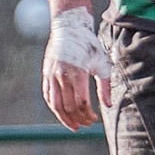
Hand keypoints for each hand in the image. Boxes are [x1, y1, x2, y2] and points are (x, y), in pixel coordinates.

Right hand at [41, 6, 109, 130]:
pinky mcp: (46, 75)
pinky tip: (63, 114)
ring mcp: (51, 76)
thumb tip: (109, 105)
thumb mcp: (103, 63)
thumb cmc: (90, 46)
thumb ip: (105, 86)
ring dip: (64, 117)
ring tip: (74, 126)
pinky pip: (48, 96)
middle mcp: (62, 76)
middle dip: (78, 118)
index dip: (88, 114)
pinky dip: (54, 107)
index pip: (81, 102)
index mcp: (78, 73)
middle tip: (87, 125)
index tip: (95, 120)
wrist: (69, 29)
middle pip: (68, 106)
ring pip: (55, 104)